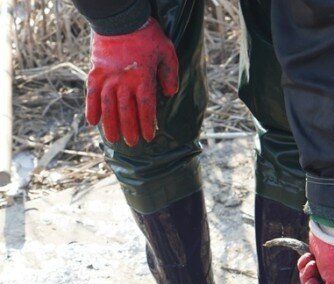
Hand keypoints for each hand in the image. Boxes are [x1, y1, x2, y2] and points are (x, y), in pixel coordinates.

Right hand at [86, 18, 178, 146]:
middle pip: (126, 112)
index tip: (149, 136)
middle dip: (130, 130)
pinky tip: (92, 122)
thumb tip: (170, 94)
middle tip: (133, 143)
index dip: (147, 124)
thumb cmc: (146, 34)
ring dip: (110, 125)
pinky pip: (91, 94)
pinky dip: (91, 108)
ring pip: (108, 107)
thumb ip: (170, 73)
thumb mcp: (166, 51)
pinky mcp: (95, 72)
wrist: (119, 17)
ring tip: (113, 139)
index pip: (146, 108)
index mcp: (143, 78)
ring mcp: (108, 77)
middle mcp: (124, 82)